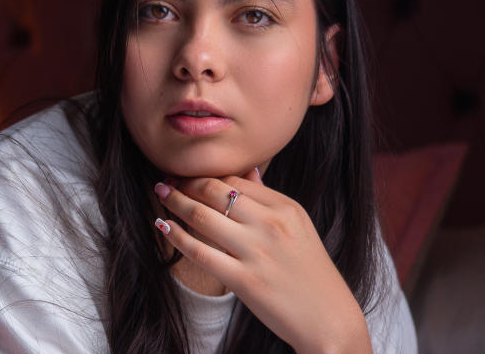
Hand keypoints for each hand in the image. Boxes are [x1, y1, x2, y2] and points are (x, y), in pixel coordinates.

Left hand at [153, 171, 372, 353]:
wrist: (329, 320)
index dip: (206, 173)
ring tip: (161, 194)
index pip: (236, 179)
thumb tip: (246, 171)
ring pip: (203, 216)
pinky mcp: (244, 280)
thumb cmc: (310, 272)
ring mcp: (257, 252)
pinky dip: (177, 236)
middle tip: (167, 179)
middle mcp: (271, 224)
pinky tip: (164, 226)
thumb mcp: (298, 226)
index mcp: (286, 207)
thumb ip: (269, 199)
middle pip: (216, 191)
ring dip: (175, 201)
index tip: (187, 172)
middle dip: (186, 181)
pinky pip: (200, 252)